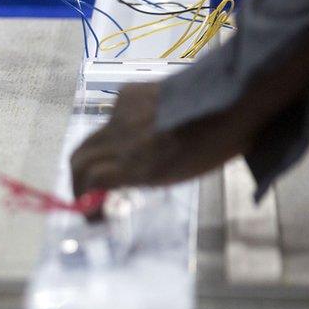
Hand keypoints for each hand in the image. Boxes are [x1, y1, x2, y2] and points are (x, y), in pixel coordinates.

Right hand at [70, 83, 248, 199]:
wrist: (231, 101)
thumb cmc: (215, 147)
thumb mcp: (176, 174)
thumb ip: (141, 176)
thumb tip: (119, 178)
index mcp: (135, 167)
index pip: (88, 182)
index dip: (84, 199)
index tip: (92, 214)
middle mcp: (120, 141)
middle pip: (78, 159)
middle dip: (78, 178)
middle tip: (89, 190)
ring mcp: (120, 115)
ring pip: (94, 138)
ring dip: (98, 154)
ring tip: (115, 160)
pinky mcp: (128, 94)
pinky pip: (114, 115)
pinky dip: (121, 126)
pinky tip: (141, 125)